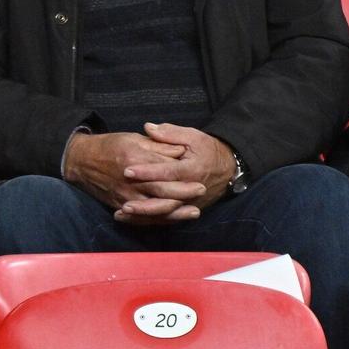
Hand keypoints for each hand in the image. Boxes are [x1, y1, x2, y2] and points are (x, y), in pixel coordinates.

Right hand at [63, 130, 192, 222]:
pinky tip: (172, 220)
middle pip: (162, 191)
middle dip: (184, 194)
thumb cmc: (110, 146)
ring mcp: (125, 196)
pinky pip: (142, 218)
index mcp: (135, 159)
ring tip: (194, 212)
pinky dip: (159, 220)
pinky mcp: (120, 206)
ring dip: (176, 212)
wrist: (83, 161)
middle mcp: (131, 181)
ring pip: (155, 209)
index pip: (163, 170)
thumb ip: (157, 145)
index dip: (183, 175)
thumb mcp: (134, 138)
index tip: (200, 176)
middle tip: (201, 192)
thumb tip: (180, 150)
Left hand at [117, 123, 237, 223]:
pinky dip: (148, 220)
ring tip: (122, 212)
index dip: (147, 172)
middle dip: (142, 200)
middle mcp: (190, 190)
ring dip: (143, 214)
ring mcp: (189, 203)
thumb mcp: (193, 136)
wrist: (227, 169)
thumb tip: (148, 128)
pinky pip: (165, 219)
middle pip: (164, 198)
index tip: (127, 170)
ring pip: (163, 213)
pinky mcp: (186, 210)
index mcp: (192, 170)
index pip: (166, 172)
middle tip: (121, 198)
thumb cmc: (207, 150)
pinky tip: (130, 219)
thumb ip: (170, 133)